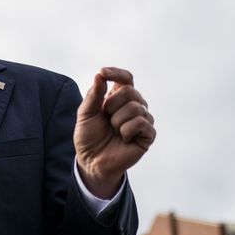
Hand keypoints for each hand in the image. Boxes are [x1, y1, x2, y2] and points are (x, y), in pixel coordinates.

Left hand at [74, 67, 155, 197]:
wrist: (91, 161)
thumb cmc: (89, 137)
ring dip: (117, 121)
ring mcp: (143, 119)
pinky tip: (123, 138)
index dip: (117, 73)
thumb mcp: (85, 114)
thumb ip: (93, 95)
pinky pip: (141, 122)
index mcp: (119, 97)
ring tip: (114, 131)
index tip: (103, 73)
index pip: (126, 78)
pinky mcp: (148, 135)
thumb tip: (100, 75)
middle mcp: (134, 105)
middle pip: (130, 91)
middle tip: (106, 119)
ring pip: (135, 107)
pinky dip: (127, 130)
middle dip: (112, 105)